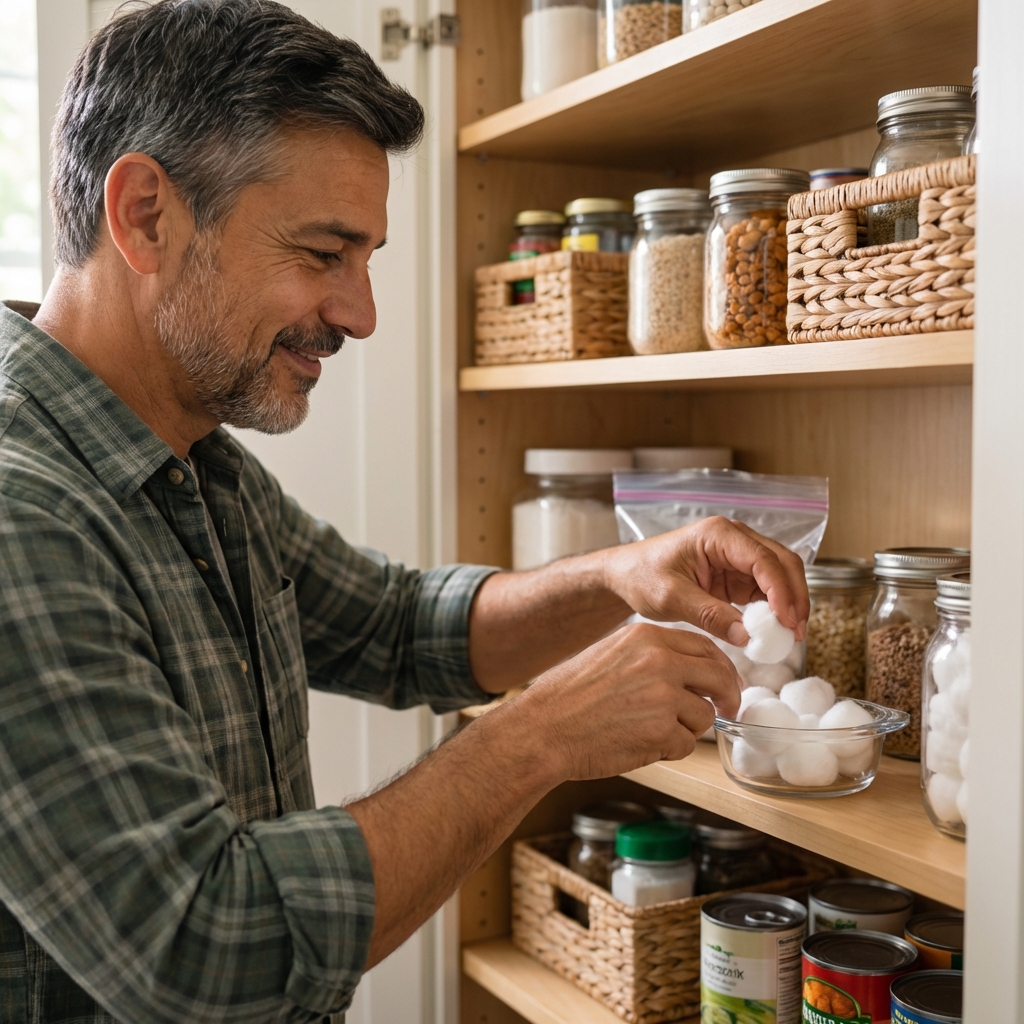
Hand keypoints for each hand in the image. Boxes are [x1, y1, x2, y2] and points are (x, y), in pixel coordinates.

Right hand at [503, 621, 741, 779]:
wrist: (543, 729)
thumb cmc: (569, 697)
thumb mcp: (612, 654)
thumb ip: (652, 655)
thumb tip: (692, 669)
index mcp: (647, 637)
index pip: (706, 646)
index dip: (721, 667)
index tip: (725, 682)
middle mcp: (660, 661)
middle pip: (719, 677)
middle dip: (727, 696)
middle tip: (726, 709)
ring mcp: (663, 697)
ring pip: (704, 716)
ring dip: (687, 729)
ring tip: (650, 731)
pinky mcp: (661, 732)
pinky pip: (686, 745)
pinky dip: (669, 750)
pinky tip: (640, 745)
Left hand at [601, 516, 809, 647]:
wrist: (624, 575)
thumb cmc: (641, 575)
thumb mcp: (671, 597)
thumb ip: (709, 615)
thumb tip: (747, 636)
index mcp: (718, 534)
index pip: (763, 559)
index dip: (781, 590)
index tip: (787, 621)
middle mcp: (734, 539)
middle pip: (782, 562)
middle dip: (794, 597)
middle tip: (797, 632)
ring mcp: (737, 557)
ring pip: (779, 576)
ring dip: (789, 604)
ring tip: (790, 636)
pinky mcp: (736, 576)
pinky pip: (765, 591)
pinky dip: (774, 610)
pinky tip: (774, 631)